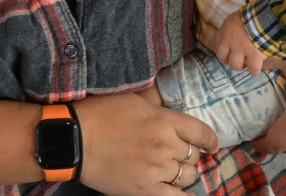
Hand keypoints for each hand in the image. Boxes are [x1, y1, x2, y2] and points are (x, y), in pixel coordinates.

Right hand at [75, 93, 216, 194]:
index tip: (211, 145)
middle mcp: (165, 145)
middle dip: (188, 155)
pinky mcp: (145, 190)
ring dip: (182, 174)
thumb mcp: (134, 100)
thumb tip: (170, 111)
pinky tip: (180, 192)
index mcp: (164, 120)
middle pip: (193, 155)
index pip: (201, 132)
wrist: (75, 138)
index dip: (210, 140)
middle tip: (177, 156)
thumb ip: (157, 107)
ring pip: (187, 176)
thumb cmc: (100, 113)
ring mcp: (156, 169)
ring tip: (170, 171)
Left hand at [213, 11, 266, 75]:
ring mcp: (241, 51)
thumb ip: (232, 29)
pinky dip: (255, 69)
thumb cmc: (250, 15)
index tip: (229, 53)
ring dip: (242, 65)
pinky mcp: (254, 57)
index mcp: (224, 31)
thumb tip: (235, 36)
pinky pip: (252, 69)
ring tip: (248, 62)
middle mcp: (229, 42)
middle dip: (230, 60)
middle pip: (223, 58)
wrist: (263, 18)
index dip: (223, 52)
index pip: (217, 46)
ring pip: (236, 66)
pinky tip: (257, 65)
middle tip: (239, 59)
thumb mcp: (236, 19)